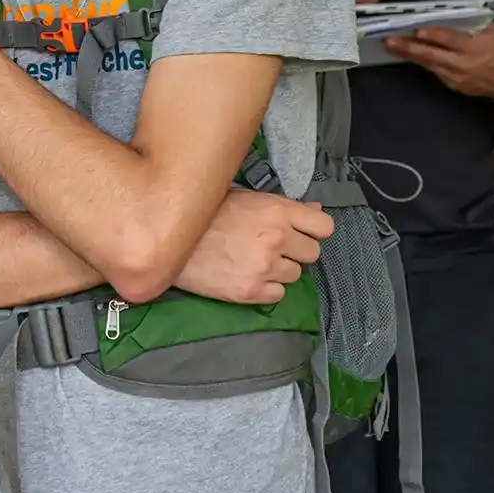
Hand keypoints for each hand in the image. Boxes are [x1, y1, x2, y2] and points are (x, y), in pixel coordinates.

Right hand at [176, 188, 332, 304]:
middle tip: (272, 247)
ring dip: (279, 270)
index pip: (324, 226)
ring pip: (295, 275)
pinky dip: (266, 287)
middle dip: (295, 250)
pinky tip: (247, 275)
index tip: (303, 232)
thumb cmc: (204, 215)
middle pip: (312, 253)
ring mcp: (264, 267)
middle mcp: (276, 238)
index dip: (314, 230)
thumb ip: (282, 206)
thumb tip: (316, 209)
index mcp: (276, 210)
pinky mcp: (251, 291)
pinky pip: (278, 294)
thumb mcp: (245, 198)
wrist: (169, 241)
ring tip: (254, 260)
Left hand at [383, 23, 493, 97]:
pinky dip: (421, 62)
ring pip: (428, 64)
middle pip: (432, 54)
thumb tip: (446, 14)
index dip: (433, 35)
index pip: (450, 39)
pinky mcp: (453, 85)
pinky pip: (434, 72)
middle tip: (389, 40)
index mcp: (475, 45)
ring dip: (408, 55)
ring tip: (391, 46)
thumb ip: (472, 22)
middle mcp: (463, 62)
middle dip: (409, 47)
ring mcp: (456, 76)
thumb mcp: (493, 31)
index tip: (417, 30)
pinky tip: (408, 55)